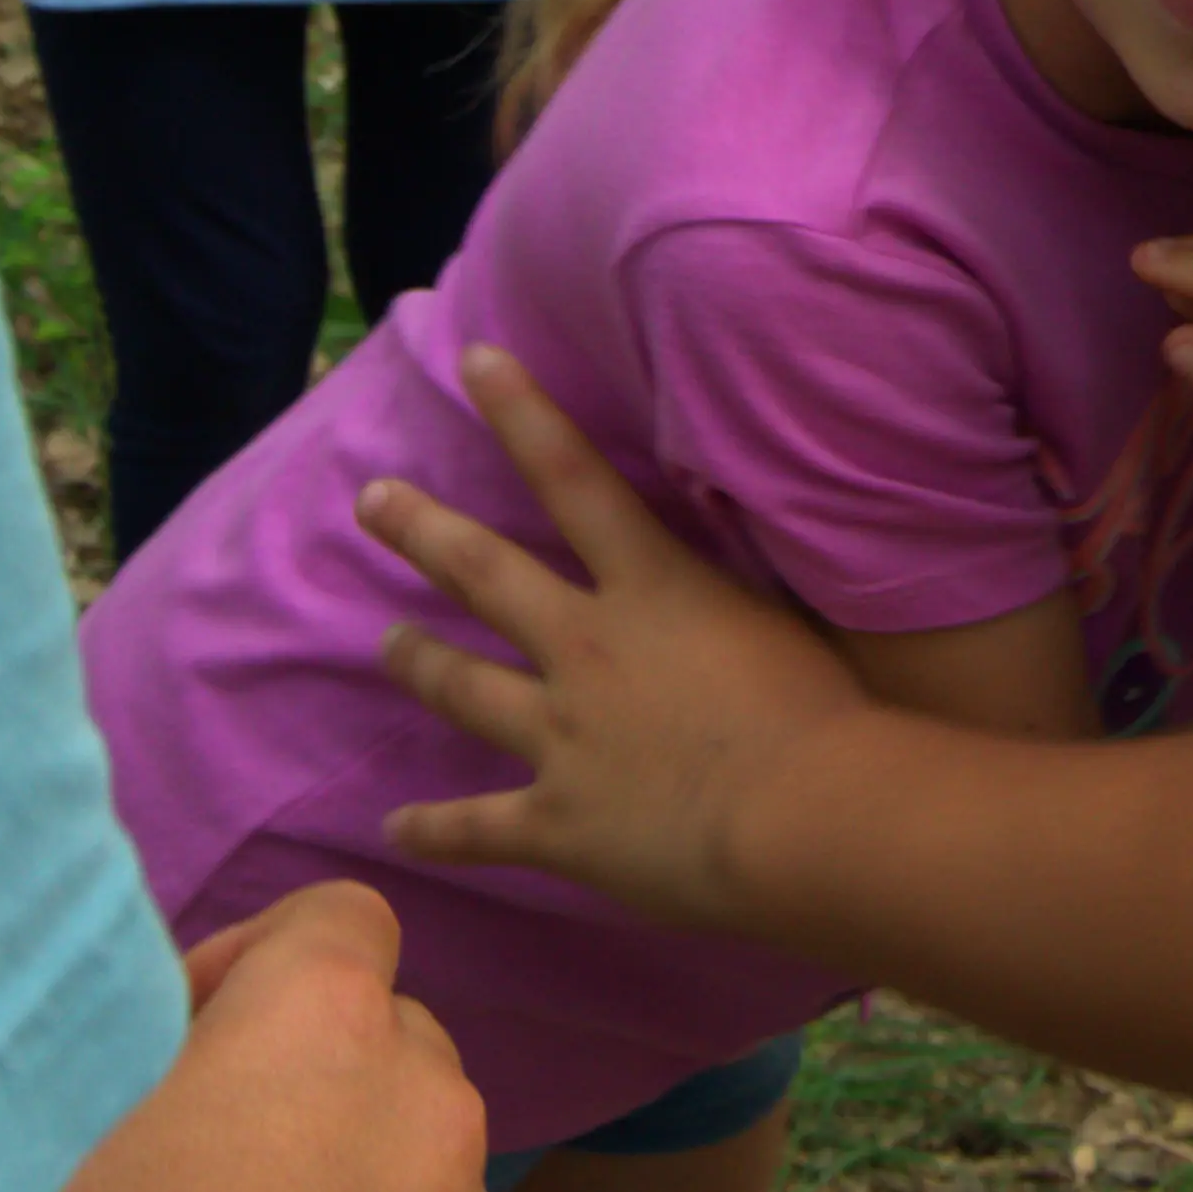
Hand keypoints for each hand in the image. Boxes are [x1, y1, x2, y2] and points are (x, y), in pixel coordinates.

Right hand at [35, 882, 499, 1191]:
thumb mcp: (83, 1153)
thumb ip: (150, 1081)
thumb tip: (167, 1087)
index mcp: (322, 1026)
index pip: (343, 918)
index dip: (260, 959)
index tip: (185, 1039)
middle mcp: (425, 1098)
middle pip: (394, 1039)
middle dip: (316, 1078)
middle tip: (213, 1156)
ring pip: (426, 1150)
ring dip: (358, 1173)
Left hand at [357, 345, 868, 929]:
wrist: (801, 815)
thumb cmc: (820, 709)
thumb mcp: (781, 613)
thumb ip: (734, 584)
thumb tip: (726, 543)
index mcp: (650, 588)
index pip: (575, 478)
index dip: (523, 413)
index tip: (475, 361)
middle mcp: (587, 648)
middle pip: (486, 575)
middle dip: (423, 532)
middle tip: (372, 501)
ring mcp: (562, 736)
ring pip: (466, 688)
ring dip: (419, 662)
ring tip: (386, 644)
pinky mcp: (558, 823)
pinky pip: (479, 827)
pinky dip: (436, 830)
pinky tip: (396, 830)